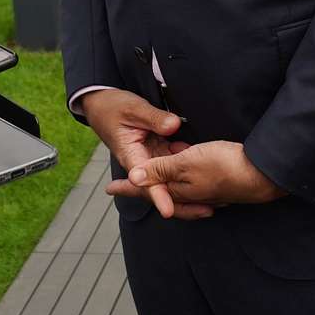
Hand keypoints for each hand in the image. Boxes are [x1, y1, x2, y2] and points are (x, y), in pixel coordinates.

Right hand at [80, 89, 214, 219]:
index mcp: (130, 156)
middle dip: (183, 201)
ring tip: (213, 197)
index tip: (169, 210)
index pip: (146, 181)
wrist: (101, 104)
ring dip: (189, 186)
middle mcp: (142, 161)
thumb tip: (174, 126)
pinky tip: (205, 166)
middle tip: (207, 209)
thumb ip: (154, 118)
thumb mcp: (132, 109)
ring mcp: (151, 156)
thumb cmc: (112, 107)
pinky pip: (174, 162)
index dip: (158, 196)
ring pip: (171, 177)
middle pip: (163, 186)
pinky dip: (186, 166)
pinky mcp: (158, 150)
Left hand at [105, 140, 286, 211]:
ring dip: (162, 178)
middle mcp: (188, 195)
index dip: (127, 188)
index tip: (109, 189)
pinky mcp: (216, 184)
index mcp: (177, 191)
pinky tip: (183, 160)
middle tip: (124, 183)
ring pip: (175, 186)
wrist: (260, 173)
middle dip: (142, 187)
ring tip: (150, 169)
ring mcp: (203, 191)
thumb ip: (160, 170)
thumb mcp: (186, 163)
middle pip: (159, 190)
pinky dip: (180, 173)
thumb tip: (133, 178)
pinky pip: (190, 182)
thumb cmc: (223, 166)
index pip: (145, 190)